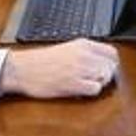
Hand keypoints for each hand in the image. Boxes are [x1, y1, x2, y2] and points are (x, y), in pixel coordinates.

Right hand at [0, 38, 118, 98]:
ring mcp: (79, 70)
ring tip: (89, 83)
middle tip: (98, 78)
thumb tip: (101, 61)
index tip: (108, 67)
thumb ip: (85, 52)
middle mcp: (84, 55)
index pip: (111, 52)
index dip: (112, 62)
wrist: (23, 69)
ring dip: (101, 82)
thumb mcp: (67, 48)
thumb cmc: (41, 61)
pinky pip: (95, 89)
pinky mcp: (73, 84)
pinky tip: (83, 90)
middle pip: (111, 66)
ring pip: (105, 77)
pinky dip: (92, 91)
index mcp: (83, 44)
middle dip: (107, 74)